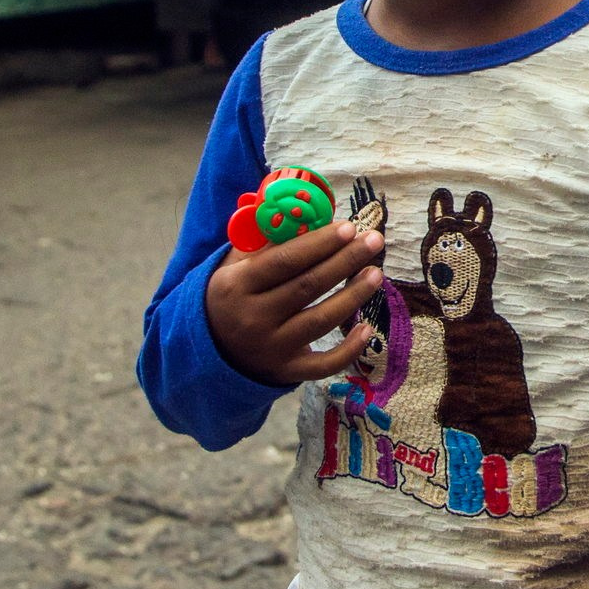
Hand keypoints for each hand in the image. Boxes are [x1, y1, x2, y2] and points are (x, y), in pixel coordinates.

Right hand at [206, 221, 384, 386]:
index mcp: (237, 286)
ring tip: (375, 273)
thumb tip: (312, 218)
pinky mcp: (286, 371)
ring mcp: (271, 348)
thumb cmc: (234, 295)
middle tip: (373, 240)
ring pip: (321, 321)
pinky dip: (348, 350)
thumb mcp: (236, 265)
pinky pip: (323, 365)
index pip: (285, 260)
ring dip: (353, 296)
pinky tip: (367, 328)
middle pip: (308, 286)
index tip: (349, 227)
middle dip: (345, 261)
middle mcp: (253, 318)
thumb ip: (267, 242)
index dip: (320, 243)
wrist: (212, 348)